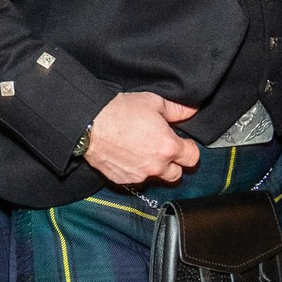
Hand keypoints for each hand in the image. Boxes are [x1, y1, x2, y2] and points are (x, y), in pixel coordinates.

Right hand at [83, 92, 200, 185]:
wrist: (89, 124)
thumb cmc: (120, 111)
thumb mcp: (153, 102)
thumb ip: (176, 109)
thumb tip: (191, 111)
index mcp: (168, 147)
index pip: (193, 158)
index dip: (189, 149)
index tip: (182, 143)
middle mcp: (156, 166)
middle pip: (177, 174)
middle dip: (173, 163)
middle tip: (162, 148)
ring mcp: (139, 175)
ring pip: (155, 177)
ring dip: (154, 167)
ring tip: (142, 151)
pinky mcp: (123, 180)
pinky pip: (136, 179)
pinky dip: (136, 170)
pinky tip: (127, 155)